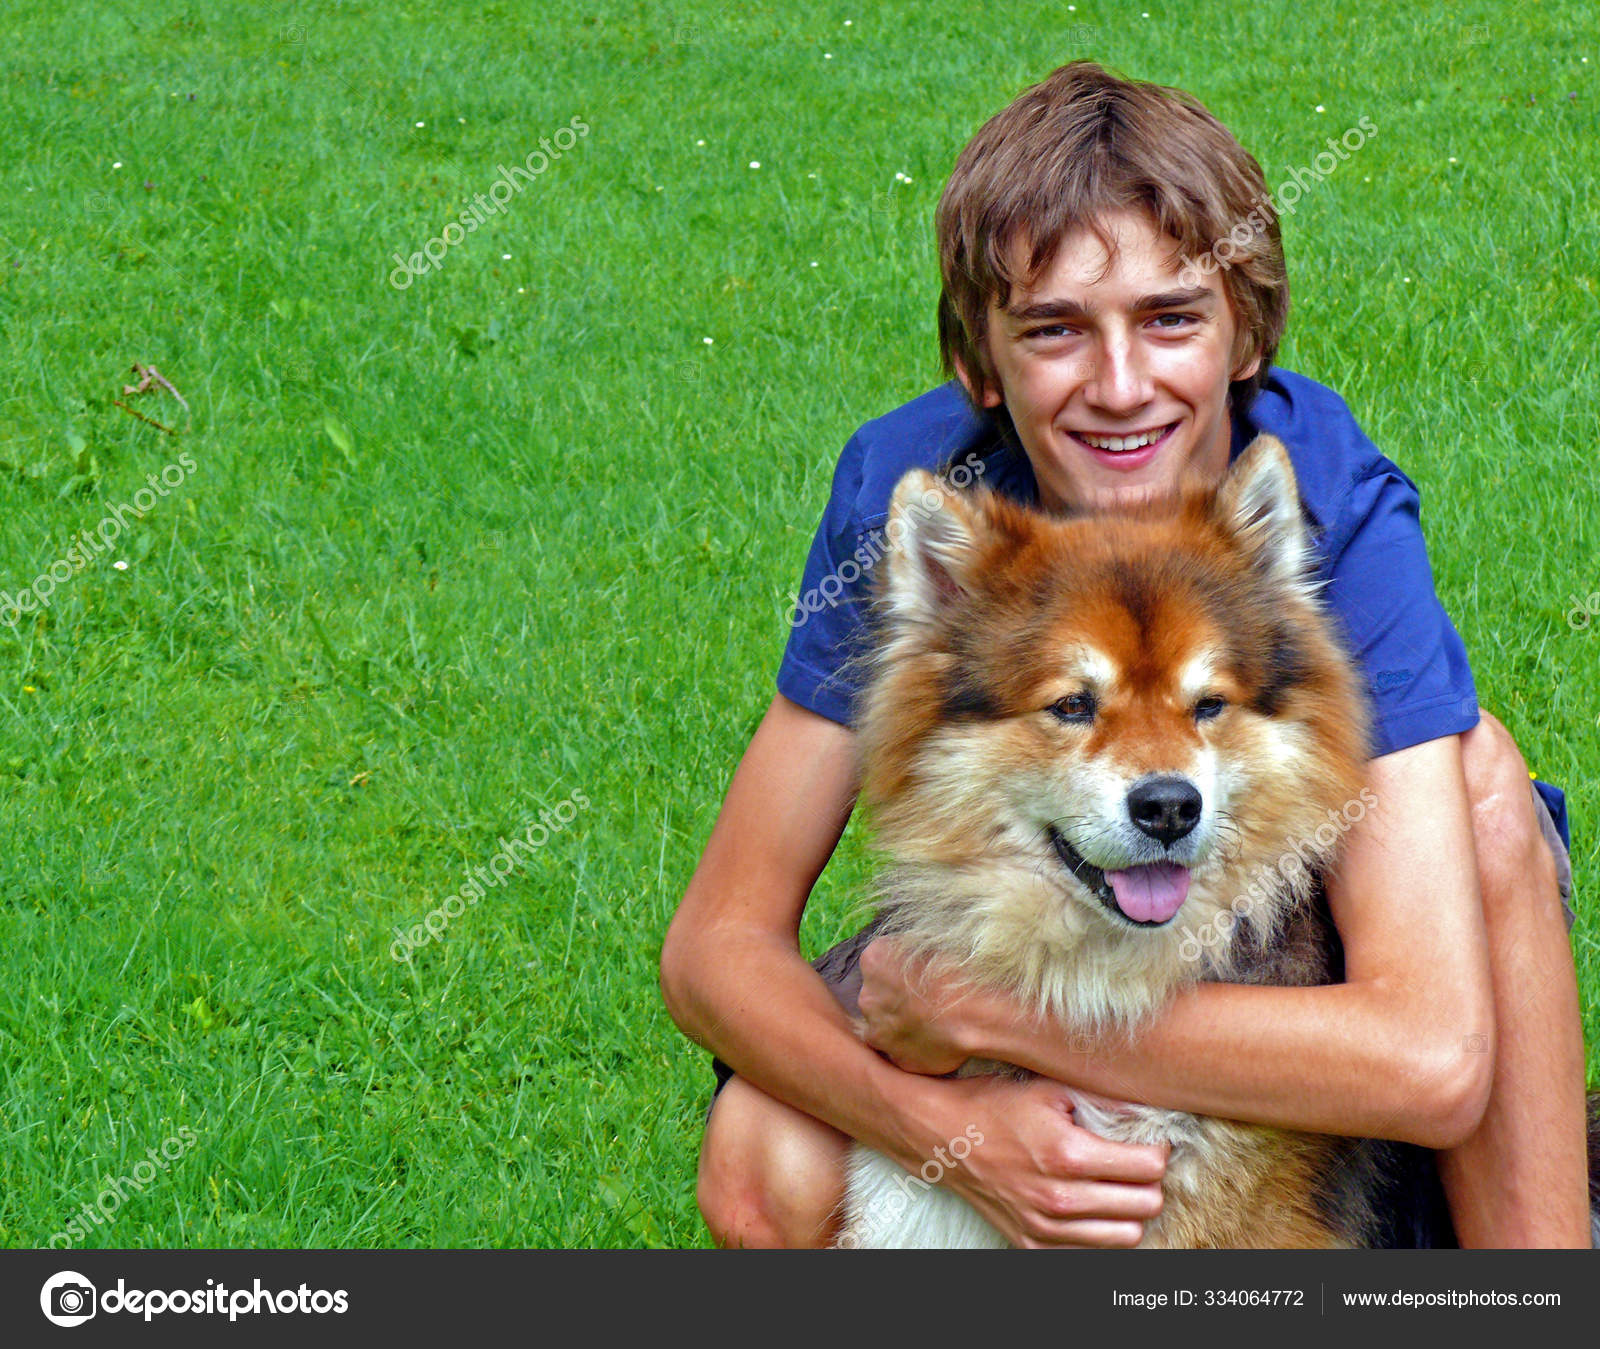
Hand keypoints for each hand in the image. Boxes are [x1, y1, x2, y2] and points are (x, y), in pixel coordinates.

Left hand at [857, 937, 983, 1075]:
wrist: (972, 1015)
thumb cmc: (955, 974)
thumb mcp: (929, 945)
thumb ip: (907, 954)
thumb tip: (910, 961)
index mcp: (873, 961)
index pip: (877, 960)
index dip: (897, 968)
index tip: (917, 973)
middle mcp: (867, 998)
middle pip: (876, 995)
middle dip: (895, 998)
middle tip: (924, 999)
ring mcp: (878, 1032)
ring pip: (885, 1026)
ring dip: (901, 1025)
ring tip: (931, 1022)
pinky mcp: (897, 1059)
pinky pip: (903, 1051)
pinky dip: (915, 1047)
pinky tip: (936, 1040)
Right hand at [912, 1073, 1168, 1247]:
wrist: (941, 1136)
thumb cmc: (995, 1106)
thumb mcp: (1049, 1089)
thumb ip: (1104, 1099)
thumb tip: (1150, 1104)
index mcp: (1068, 1155)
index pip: (1149, 1167)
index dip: (1157, 1150)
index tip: (1148, 1140)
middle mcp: (1059, 1198)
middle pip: (1147, 1205)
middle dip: (1149, 1181)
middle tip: (1134, 1162)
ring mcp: (1045, 1226)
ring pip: (1127, 1236)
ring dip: (1129, 1210)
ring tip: (1115, 1185)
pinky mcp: (1032, 1243)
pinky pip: (1091, 1250)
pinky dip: (1099, 1230)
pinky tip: (1088, 1204)